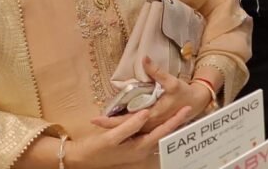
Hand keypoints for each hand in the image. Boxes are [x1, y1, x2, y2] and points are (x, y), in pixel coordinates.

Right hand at [68, 106, 191, 167]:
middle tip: (188, 109)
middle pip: (163, 134)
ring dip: (168, 125)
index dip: (175, 120)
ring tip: (180, 113)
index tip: (187, 108)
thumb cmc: (94, 149)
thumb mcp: (111, 137)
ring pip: (157, 134)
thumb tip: (145, 113)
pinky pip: (148, 135)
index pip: (162, 131)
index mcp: (139, 147)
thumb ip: (130, 125)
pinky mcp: (130, 146)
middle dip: (175, 122)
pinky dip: (156, 127)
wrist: (80, 159)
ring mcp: (136, 149)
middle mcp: (141, 150)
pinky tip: (157, 120)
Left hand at [92, 57, 210, 133]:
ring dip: (117, 125)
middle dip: (109, 124)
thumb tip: (144, 58)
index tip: (96, 118)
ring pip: (130, 128)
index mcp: (152, 115)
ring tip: (102, 120)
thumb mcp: (172, 81)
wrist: (196, 103)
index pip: (127, 121)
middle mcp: (150, 123)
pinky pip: (136, 127)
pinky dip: (126, 124)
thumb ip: (156, 71)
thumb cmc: (184, 92)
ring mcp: (151, 126)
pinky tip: (118, 121)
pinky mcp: (153, 124)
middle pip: (126, 127)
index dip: (111, 120)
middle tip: (93, 121)